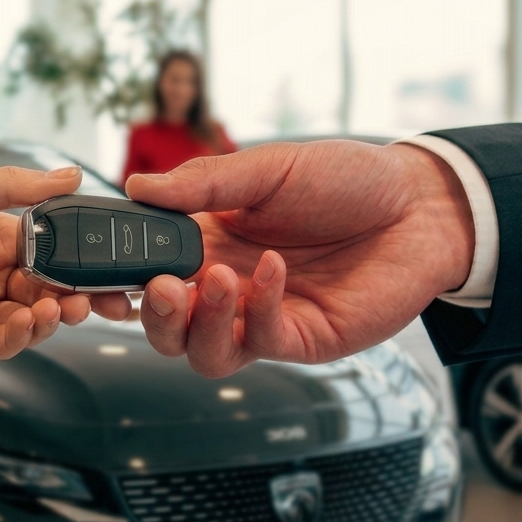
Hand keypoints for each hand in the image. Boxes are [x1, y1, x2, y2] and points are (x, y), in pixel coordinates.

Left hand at [0, 166, 131, 360]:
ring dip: (56, 315)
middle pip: (50, 286)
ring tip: (62, 310)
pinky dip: (22, 337)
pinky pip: (2, 343)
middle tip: (105, 298)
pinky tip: (28, 324)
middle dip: (80, 292)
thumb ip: (8, 187)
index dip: (80, 254)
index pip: (50, 244)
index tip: (109, 258)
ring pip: (33, 317)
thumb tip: (69, 175)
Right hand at [126, 141, 473, 376]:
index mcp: (207, 242)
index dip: (117, 279)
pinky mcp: (301, 336)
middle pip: (165, 327)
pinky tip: (275, 268)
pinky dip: (259, 308)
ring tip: (220, 280)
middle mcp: (226, 284)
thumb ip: (204, 183)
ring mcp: (261, 317)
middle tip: (166, 286)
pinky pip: (260, 340)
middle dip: (153, 315)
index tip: (103, 270)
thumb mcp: (267, 169)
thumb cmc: (345, 181)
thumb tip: (138, 185)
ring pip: (202, 352)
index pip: (146, 271)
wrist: (419, 205)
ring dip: (199, 324)